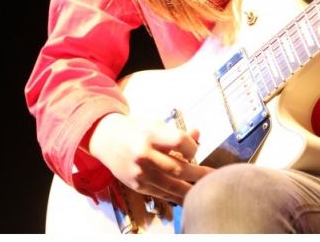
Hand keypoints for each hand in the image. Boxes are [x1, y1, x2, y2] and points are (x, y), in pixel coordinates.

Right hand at [88, 113, 213, 204]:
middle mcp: (143, 155)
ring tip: (206, 189)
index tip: (194, 148)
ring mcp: (139, 173)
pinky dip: (177, 195)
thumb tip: (198, 134)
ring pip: (172, 185)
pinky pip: (162, 193)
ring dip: (192, 188)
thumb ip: (176, 133)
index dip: (192, 147)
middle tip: (213, 175)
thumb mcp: (156, 125)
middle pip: (178, 168)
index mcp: (149, 135)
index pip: (179, 142)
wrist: (106, 139)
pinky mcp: (137, 185)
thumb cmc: (135, 130)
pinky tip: (188, 195)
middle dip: (199, 173)